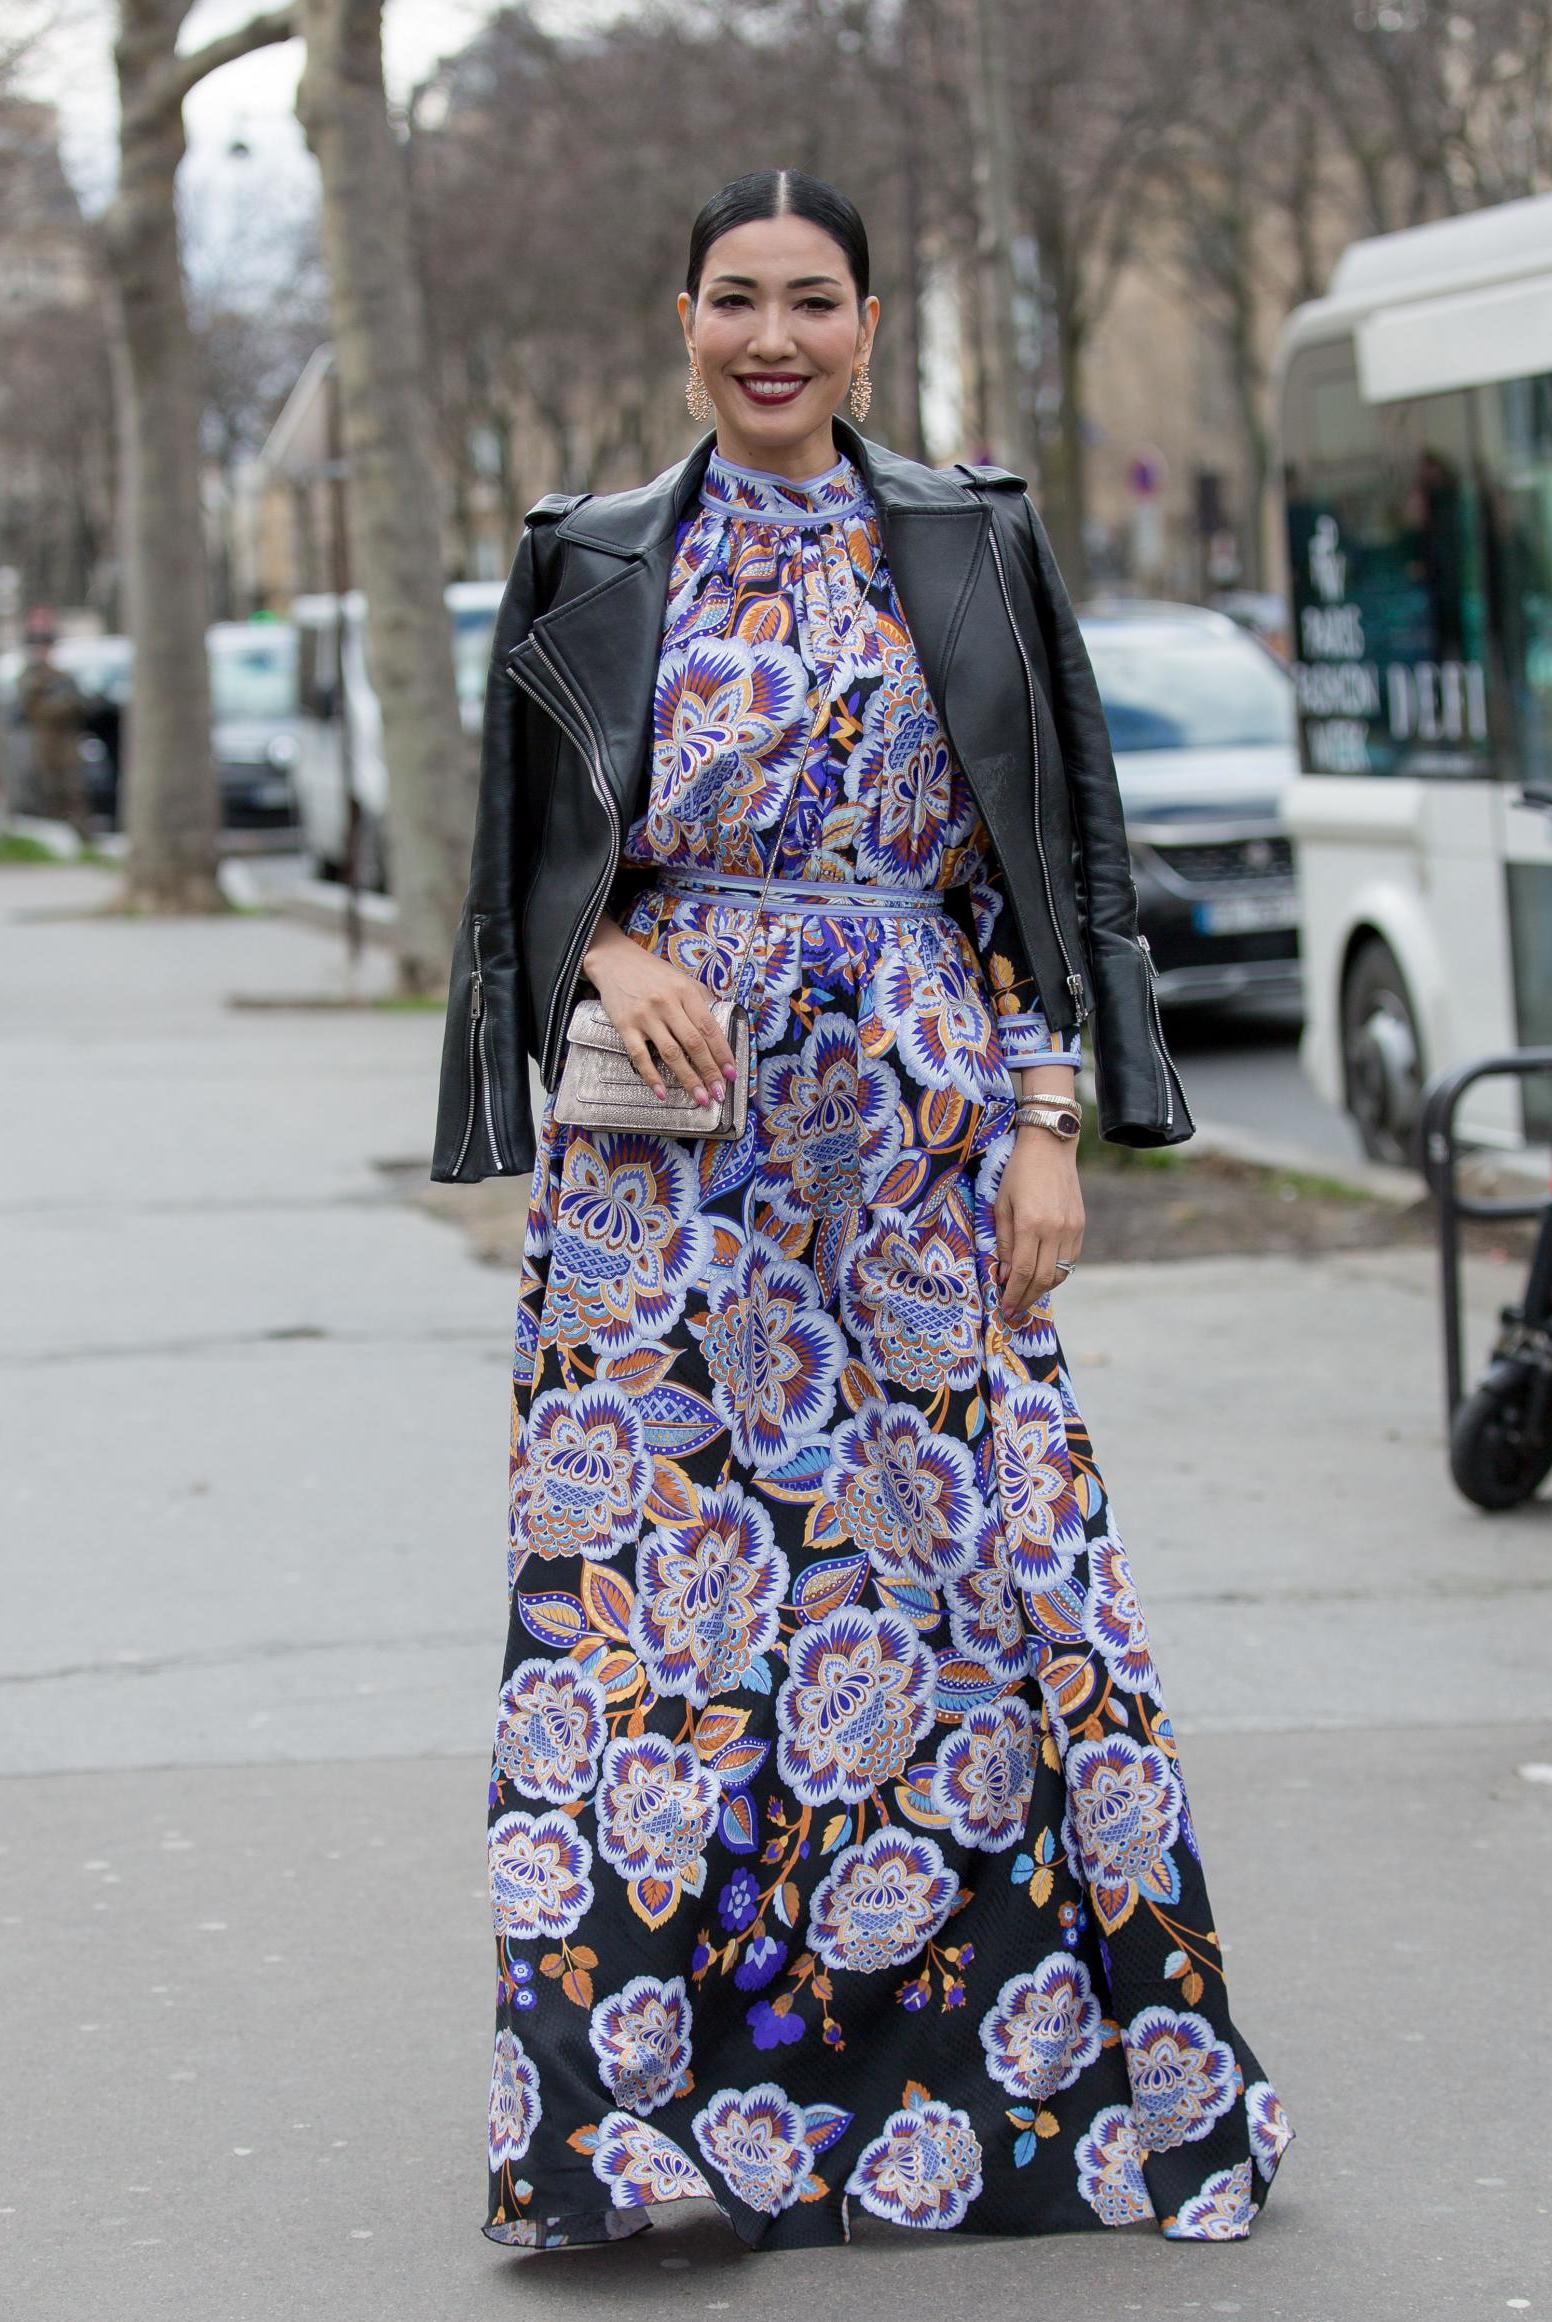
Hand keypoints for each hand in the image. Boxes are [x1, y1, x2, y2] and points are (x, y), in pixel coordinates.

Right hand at [581, 915, 739, 1109]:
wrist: (614, 961)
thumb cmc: (653, 973)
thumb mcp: (681, 979)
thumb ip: (700, 1001)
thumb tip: (720, 1028)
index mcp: (685, 992)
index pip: (709, 1027)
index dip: (722, 1053)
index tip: (731, 1073)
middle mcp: (667, 1004)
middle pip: (693, 1043)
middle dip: (709, 1071)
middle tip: (719, 1094)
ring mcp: (645, 1016)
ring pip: (671, 1053)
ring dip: (688, 1078)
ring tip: (700, 1098)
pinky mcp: (624, 1026)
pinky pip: (640, 1056)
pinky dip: (652, 1076)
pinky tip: (663, 1093)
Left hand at [993, 1127, 1084, 1320]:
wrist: (1051, 1147)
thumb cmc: (1018, 1173)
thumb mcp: (1001, 1204)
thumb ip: (1003, 1241)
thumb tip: (1003, 1275)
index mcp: (1031, 1223)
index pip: (1022, 1271)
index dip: (1013, 1294)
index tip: (1004, 1308)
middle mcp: (1055, 1229)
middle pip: (1042, 1278)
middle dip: (1026, 1299)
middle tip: (1014, 1312)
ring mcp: (1071, 1229)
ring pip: (1060, 1273)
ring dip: (1042, 1290)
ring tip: (1026, 1297)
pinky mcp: (1081, 1226)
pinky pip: (1070, 1260)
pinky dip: (1056, 1274)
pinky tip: (1042, 1277)